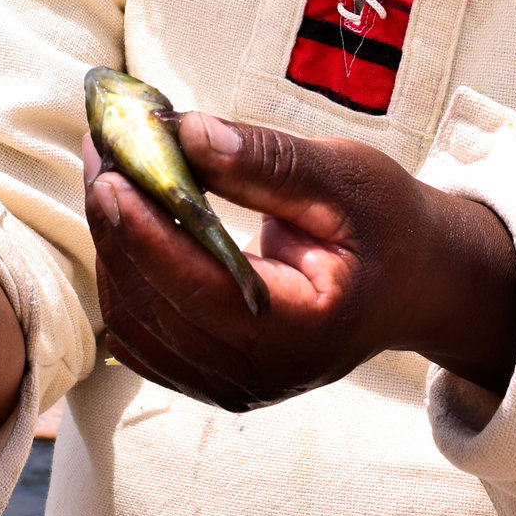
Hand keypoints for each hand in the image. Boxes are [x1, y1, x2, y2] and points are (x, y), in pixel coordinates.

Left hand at [84, 113, 515, 411]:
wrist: (415, 283)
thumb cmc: (388, 226)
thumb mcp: (347, 178)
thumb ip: (266, 160)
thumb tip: (184, 132)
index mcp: (302, 331)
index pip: (197, 287)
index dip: (144, 230)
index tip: (111, 171)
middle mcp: (259, 374)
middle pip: (154, 304)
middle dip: (116, 223)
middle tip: (100, 147)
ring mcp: (232, 384)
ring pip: (135, 319)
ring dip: (113, 244)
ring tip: (109, 170)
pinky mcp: (212, 375)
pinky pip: (142, 332)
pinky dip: (125, 273)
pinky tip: (127, 220)